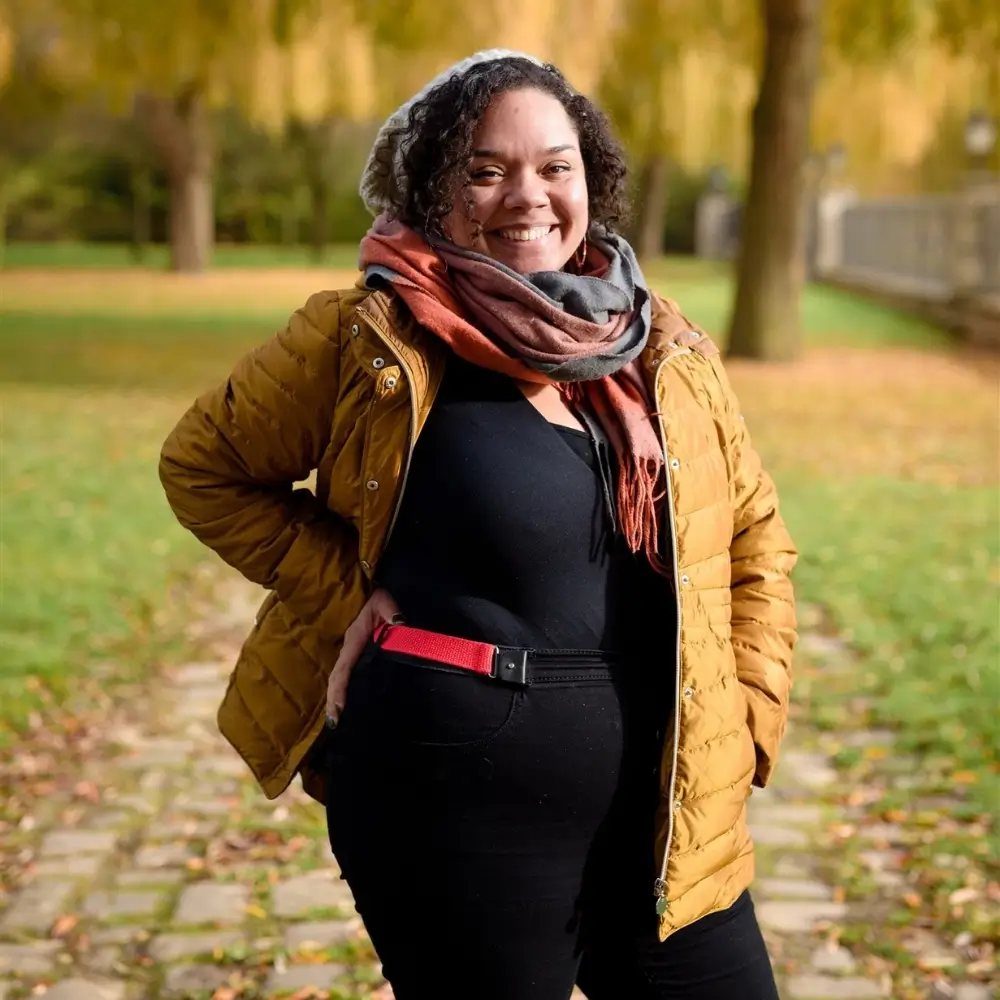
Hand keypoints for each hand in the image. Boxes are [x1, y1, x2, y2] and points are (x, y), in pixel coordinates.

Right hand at [325, 588, 399, 726]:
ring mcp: (349, 654)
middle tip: (334, 723)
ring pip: (339, 679)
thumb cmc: (371, 599)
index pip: (344, 669)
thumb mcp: (382, 602)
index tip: (339, 707)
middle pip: (337, 679)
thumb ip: (390, 612)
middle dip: (333, 700)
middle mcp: (348, 651)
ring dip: (335, 698)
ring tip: (335, 720)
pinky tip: (346, 704)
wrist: (361, 593)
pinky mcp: (354, 654)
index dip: (340, 688)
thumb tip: (400, 622)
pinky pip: (346, 674)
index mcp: (353, 642)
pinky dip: (341, 690)